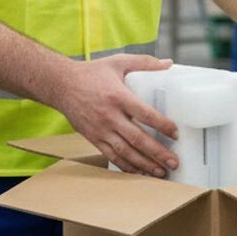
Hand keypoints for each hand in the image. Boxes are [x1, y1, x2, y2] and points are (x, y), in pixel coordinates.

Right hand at [54, 54, 179, 177]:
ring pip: (126, 152)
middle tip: (174, 162)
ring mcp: (101, 129)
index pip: (145, 114)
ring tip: (161, 173)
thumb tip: (169, 64)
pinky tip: (139, 172)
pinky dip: (126, 166)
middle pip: (138, 139)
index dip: (162, 125)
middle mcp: (110, 115)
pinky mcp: (93, 138)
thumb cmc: (91, 72)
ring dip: (145, 164)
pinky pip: (111, 156)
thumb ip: (145, 62)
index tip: (175, 133)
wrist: (61, 84)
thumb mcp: (118, 62)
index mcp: (119, 96)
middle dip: (158, 153)